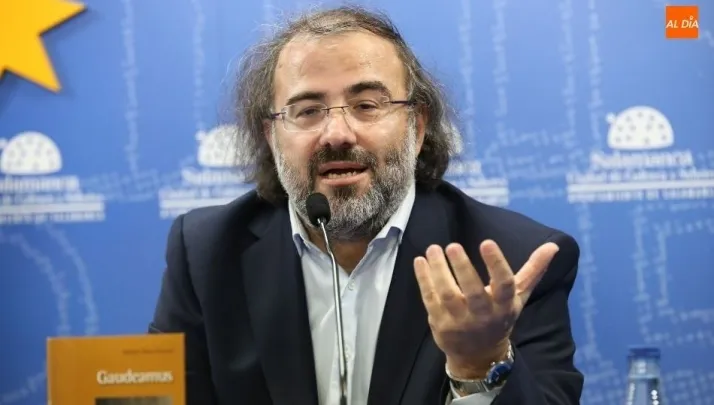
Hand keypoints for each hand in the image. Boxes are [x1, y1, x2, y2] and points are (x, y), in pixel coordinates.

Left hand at [413, 239, 559, 378]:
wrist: (479, 355)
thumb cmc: (499, 317)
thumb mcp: (518, 296)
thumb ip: (533, 270)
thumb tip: (553, 246)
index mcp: (504, 306)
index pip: (503, 284)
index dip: (496, 264)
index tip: (486, 242)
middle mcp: (483, 315)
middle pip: (473, 291)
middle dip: (463, 268)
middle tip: (453, 245)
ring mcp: (459, 321)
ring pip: (447, 294)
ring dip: (438, 270)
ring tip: (433, 249)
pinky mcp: (440, 323)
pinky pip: (430, 300)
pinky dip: (423, 280)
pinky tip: (420, 261)